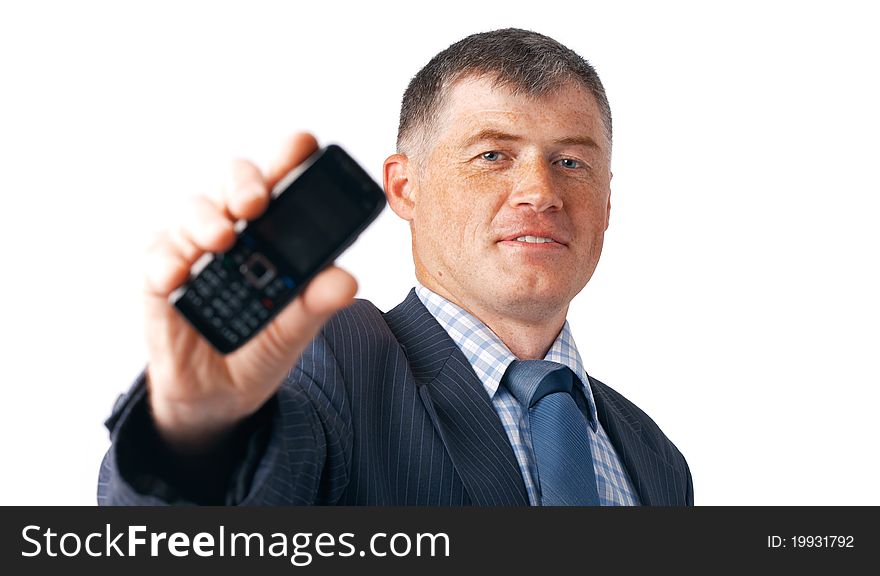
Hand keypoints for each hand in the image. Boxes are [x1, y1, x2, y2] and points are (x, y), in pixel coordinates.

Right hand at [142, 133, 356, 452]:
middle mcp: (234, 229)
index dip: (291, 156)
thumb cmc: (259, 347)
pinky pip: (158, 254)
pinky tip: (178, 275)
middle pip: (234, 180)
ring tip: (222, 240)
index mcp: (274, 233)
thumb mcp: (295, 330)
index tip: (305, 143)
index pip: (283, 181)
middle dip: (245, 182)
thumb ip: (316, 304)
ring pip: (193, 209)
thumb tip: (346, 281)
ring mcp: (194, 248)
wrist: (218, 397)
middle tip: (255, 203)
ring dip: (205, 218)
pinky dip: (167, 260)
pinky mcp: (160, 275)